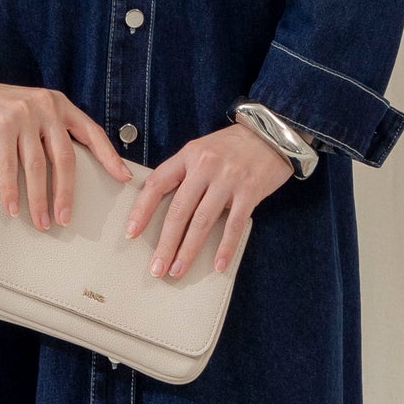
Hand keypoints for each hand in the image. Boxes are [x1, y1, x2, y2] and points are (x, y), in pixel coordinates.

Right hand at [0, 75, 130, 228]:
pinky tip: (14, 209)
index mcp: (60, 104)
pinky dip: (11, 191)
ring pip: (37, 167)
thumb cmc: (2, 110)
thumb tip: (69, 173)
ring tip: (42, 222)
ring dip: (39, 199)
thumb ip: (52, 132)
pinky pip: (8, 167)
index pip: (92, 132)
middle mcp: (46, 107)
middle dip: (66, 193)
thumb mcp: (35, 112)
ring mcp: (23, 115)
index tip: (123, 178)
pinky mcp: (1, 126)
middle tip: (66, 218)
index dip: (109, 156)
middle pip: (64, 158)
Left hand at [124, 124, 292, 279]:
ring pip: (202, 221)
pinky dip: (225, 247)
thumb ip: (185, 173)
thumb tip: (166, 209)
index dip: (142, 210)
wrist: (272, 133)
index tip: (131, 232)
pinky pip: (233, 225)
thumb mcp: (203, 150)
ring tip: (178, 270)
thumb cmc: (233, 146)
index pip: (157, 183)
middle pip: (179, 210)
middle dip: (165, 243)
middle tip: (156, 267)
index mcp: (189, 155)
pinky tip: (217, 264)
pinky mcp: (250, 191)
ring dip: (188, 250)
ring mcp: (228, 179)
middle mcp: (205, 166)